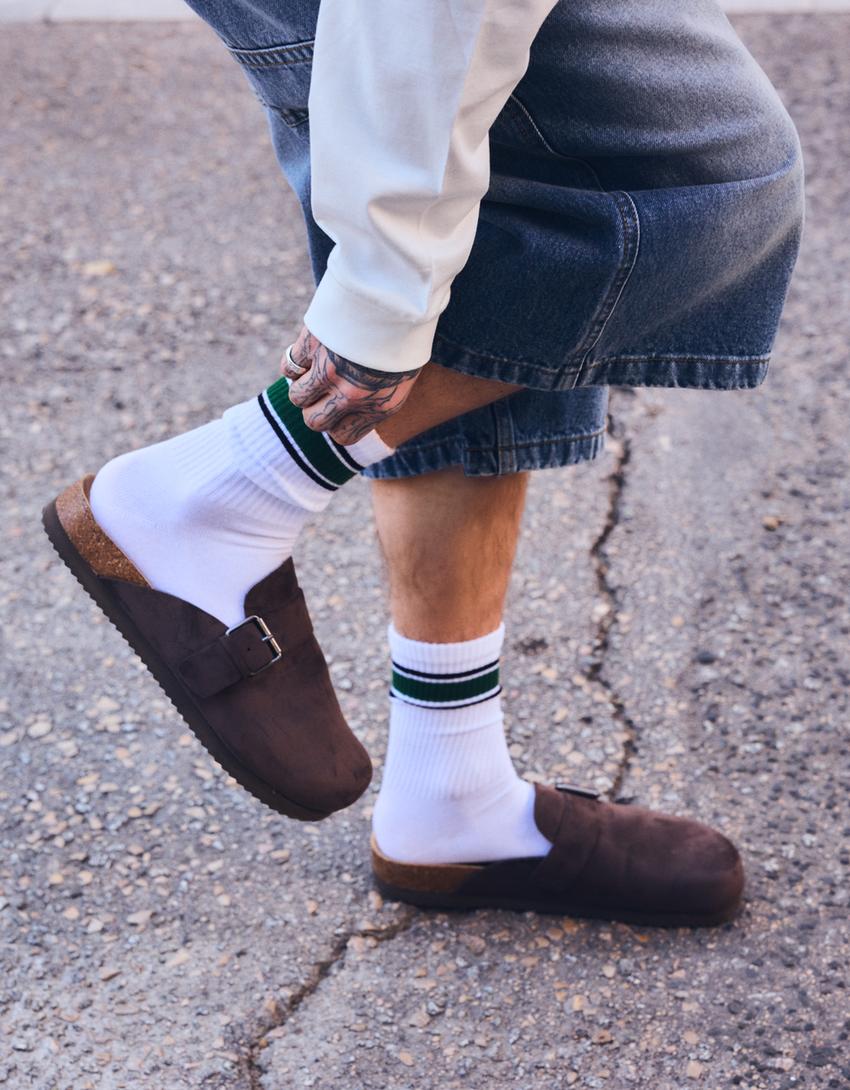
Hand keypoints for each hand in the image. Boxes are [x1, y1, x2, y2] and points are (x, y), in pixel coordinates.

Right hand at [280, 325, 421, 444]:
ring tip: (313, 369)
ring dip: (302, 385)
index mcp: (379, 407)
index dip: (336, 423)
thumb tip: (349, 407)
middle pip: (314, 421)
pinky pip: (289, 367)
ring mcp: (327, 372)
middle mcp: (351, 396)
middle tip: (322, 390)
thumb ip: (376, 396)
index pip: (343, 436)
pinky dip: (294, 362)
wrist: (399, 295)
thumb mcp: (403, 374)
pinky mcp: (311, 347)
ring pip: (297, 396)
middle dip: (315, 408)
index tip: (338, 407)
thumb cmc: (405, 334)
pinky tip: (306, 353)